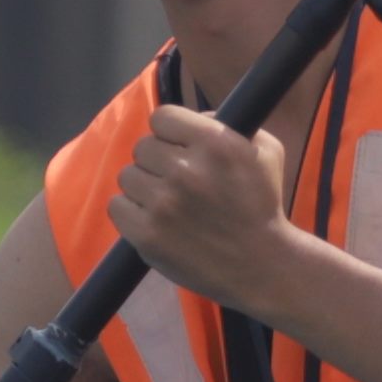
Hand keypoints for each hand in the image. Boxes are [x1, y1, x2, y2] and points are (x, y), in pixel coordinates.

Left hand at [111, 97, 305, 314]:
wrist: (262, 265)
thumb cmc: (263, 205)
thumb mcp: (264, 150)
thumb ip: (226, 124)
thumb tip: (191, 117)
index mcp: (215, 143)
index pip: (162, 116)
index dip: (169, 132)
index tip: (178, 147)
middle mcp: (187, 171)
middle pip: (142, 147)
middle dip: (157, 162)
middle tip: (177, 182)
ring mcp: (164, 204)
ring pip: (127, 176)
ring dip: (143, 187)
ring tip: (168, 203)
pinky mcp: (148, 235)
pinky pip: (117, 206)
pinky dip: (130, 213)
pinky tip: (154, 220)